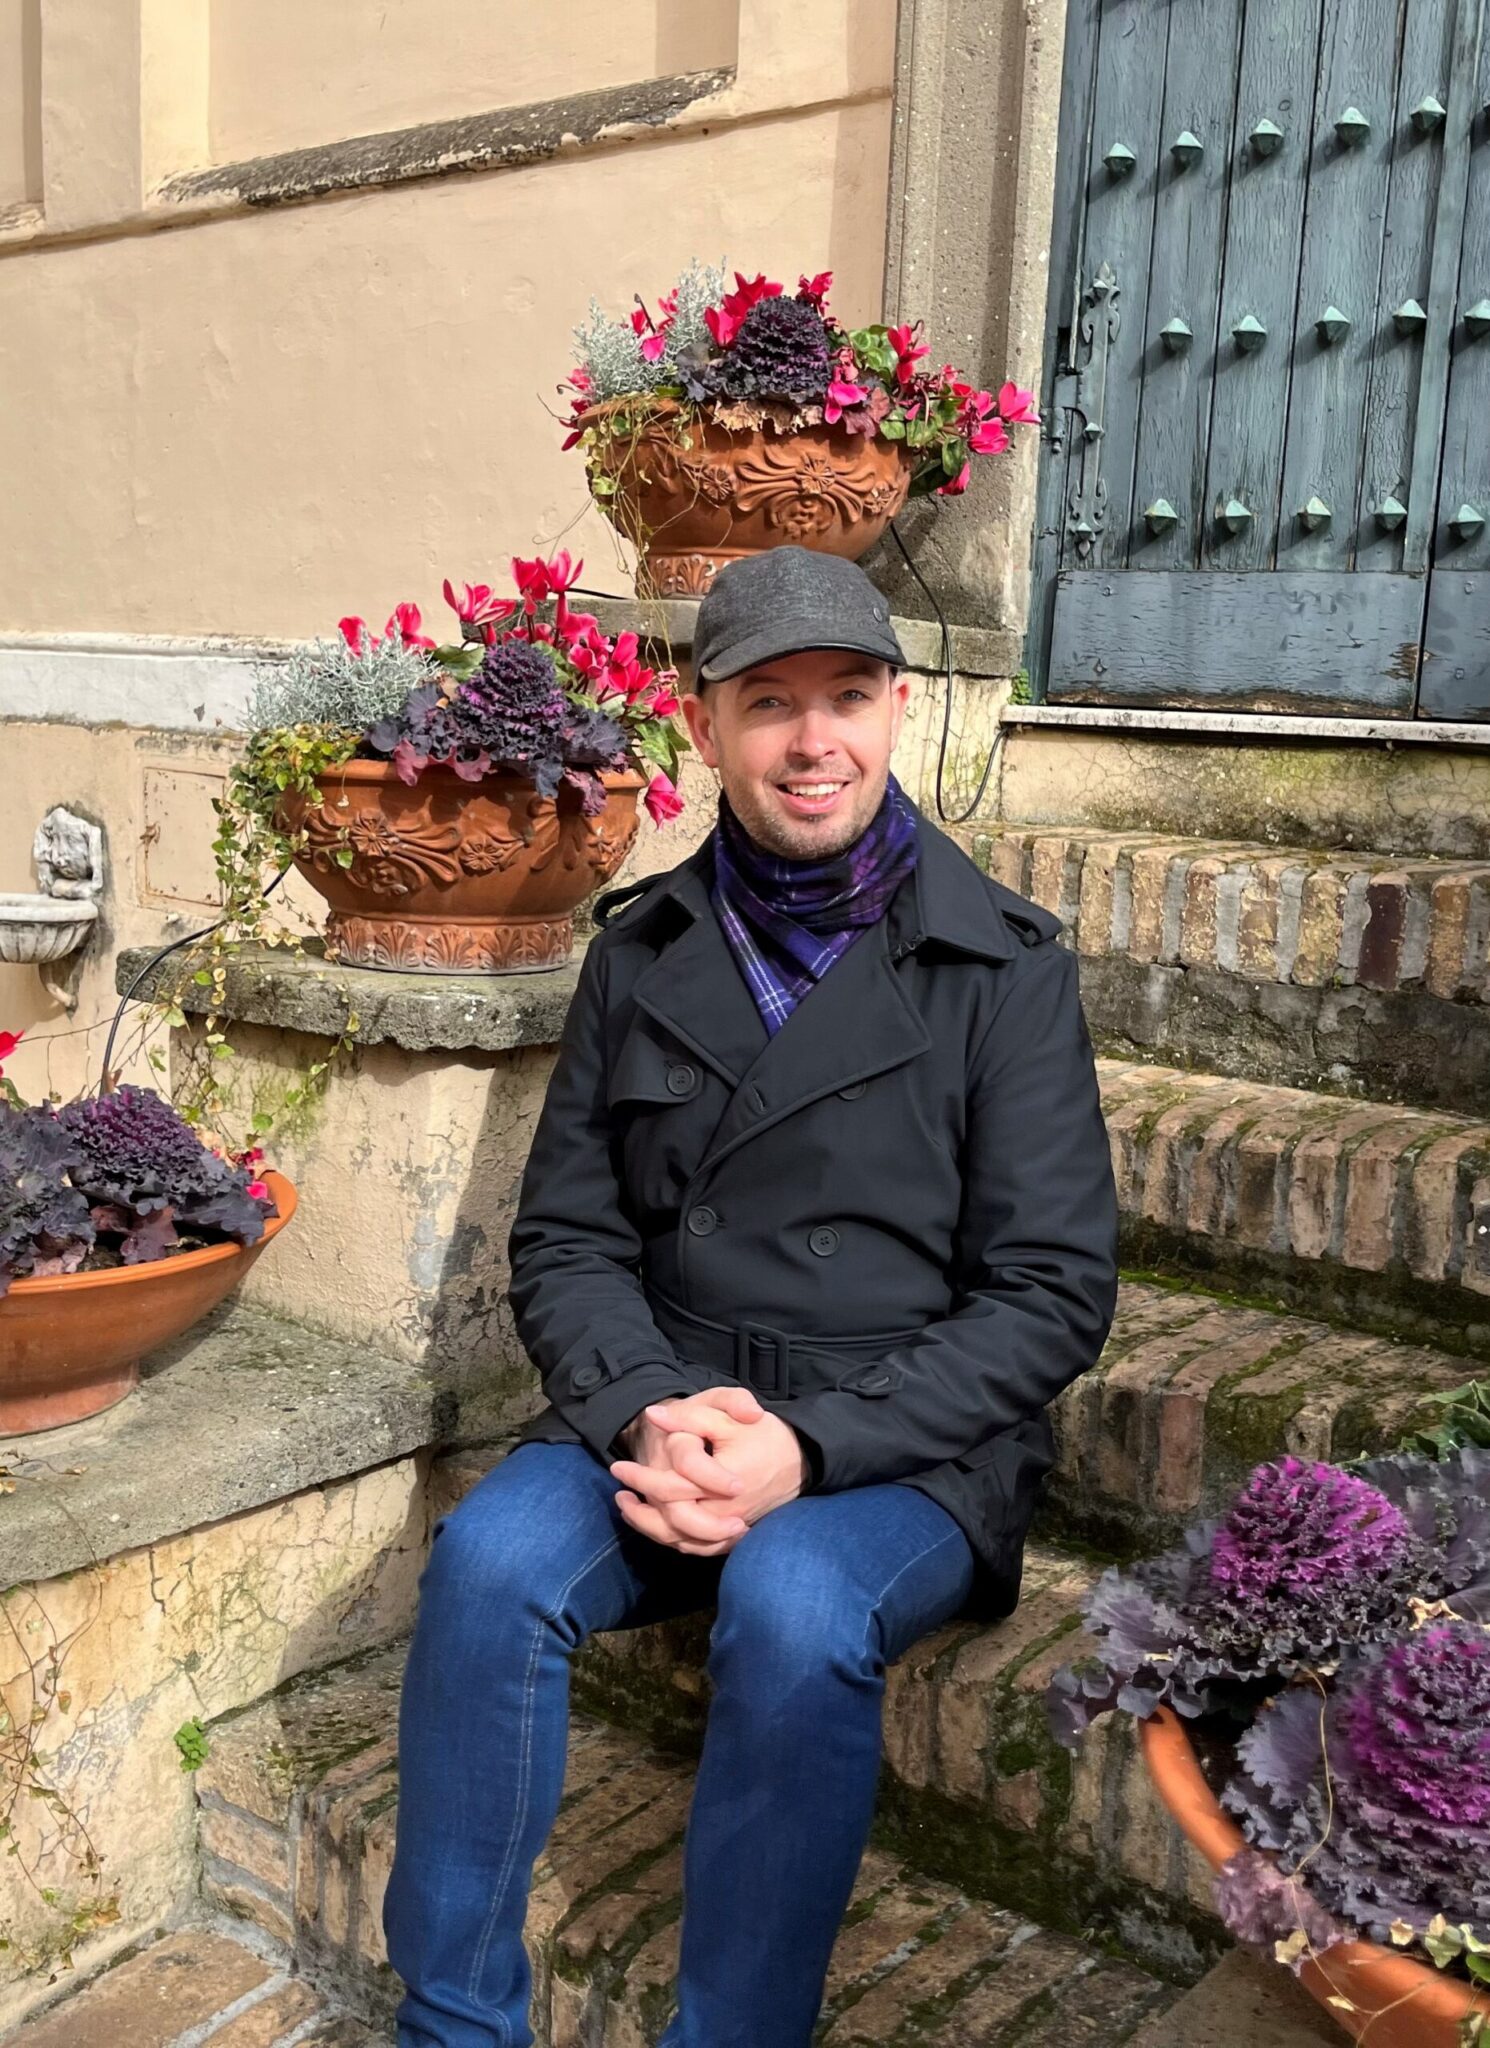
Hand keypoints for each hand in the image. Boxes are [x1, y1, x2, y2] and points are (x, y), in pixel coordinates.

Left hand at [609, 1386, 808, 1556]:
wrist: (801, 1458)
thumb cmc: (764, 1434)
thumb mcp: (727, 1416)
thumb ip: (690, 1417)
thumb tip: (653, 1415)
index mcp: (722, 1482)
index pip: (671, 1488)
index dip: (640, 1477)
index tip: (618, 1467)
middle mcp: (727, 1512)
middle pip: (673, 1523)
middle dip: (640, 1511)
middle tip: (619, 1493)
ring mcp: (732, 1527)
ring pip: (684, 1541)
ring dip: (652, 1529)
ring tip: (629, 1509)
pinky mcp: (736, 1534)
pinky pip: (700, 1547)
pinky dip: (675, 1540)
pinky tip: (659, 1525)